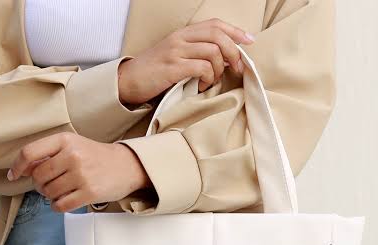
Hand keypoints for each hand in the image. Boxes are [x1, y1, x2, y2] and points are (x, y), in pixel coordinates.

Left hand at [7, 132, 151, 211]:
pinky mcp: (89, 193)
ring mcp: (81, 175)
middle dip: (38, 184)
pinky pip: (60, 205)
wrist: (125, 166)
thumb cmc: (95, 157)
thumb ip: (48, 154)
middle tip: (47, 184)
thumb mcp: (72, 145)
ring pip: (48, 192)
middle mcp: (73, 156)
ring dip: (49, 196)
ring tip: (60, 191)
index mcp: (65, 140)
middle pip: (38, 176)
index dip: (17, 166)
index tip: (14, 175)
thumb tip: (23, 169)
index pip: (30, 153)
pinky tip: (63, 201)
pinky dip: (57, 206)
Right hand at [118, 18, 254, 102]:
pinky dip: (208, 78)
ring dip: (220, 69)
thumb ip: (194, 53)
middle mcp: (180, 39)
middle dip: (234, 52)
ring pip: (213, 52)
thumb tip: (222, 60)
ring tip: (213, 81)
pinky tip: (203, 86)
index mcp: (182, 34)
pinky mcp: (173, 68)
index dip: (235, 31)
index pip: (215, 24)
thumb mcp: (173, 56)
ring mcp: (176, 52)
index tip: (249, 42)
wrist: (128, 82)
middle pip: (218, 36)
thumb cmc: (152, 73)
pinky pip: (201, 68)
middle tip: (237, 69)